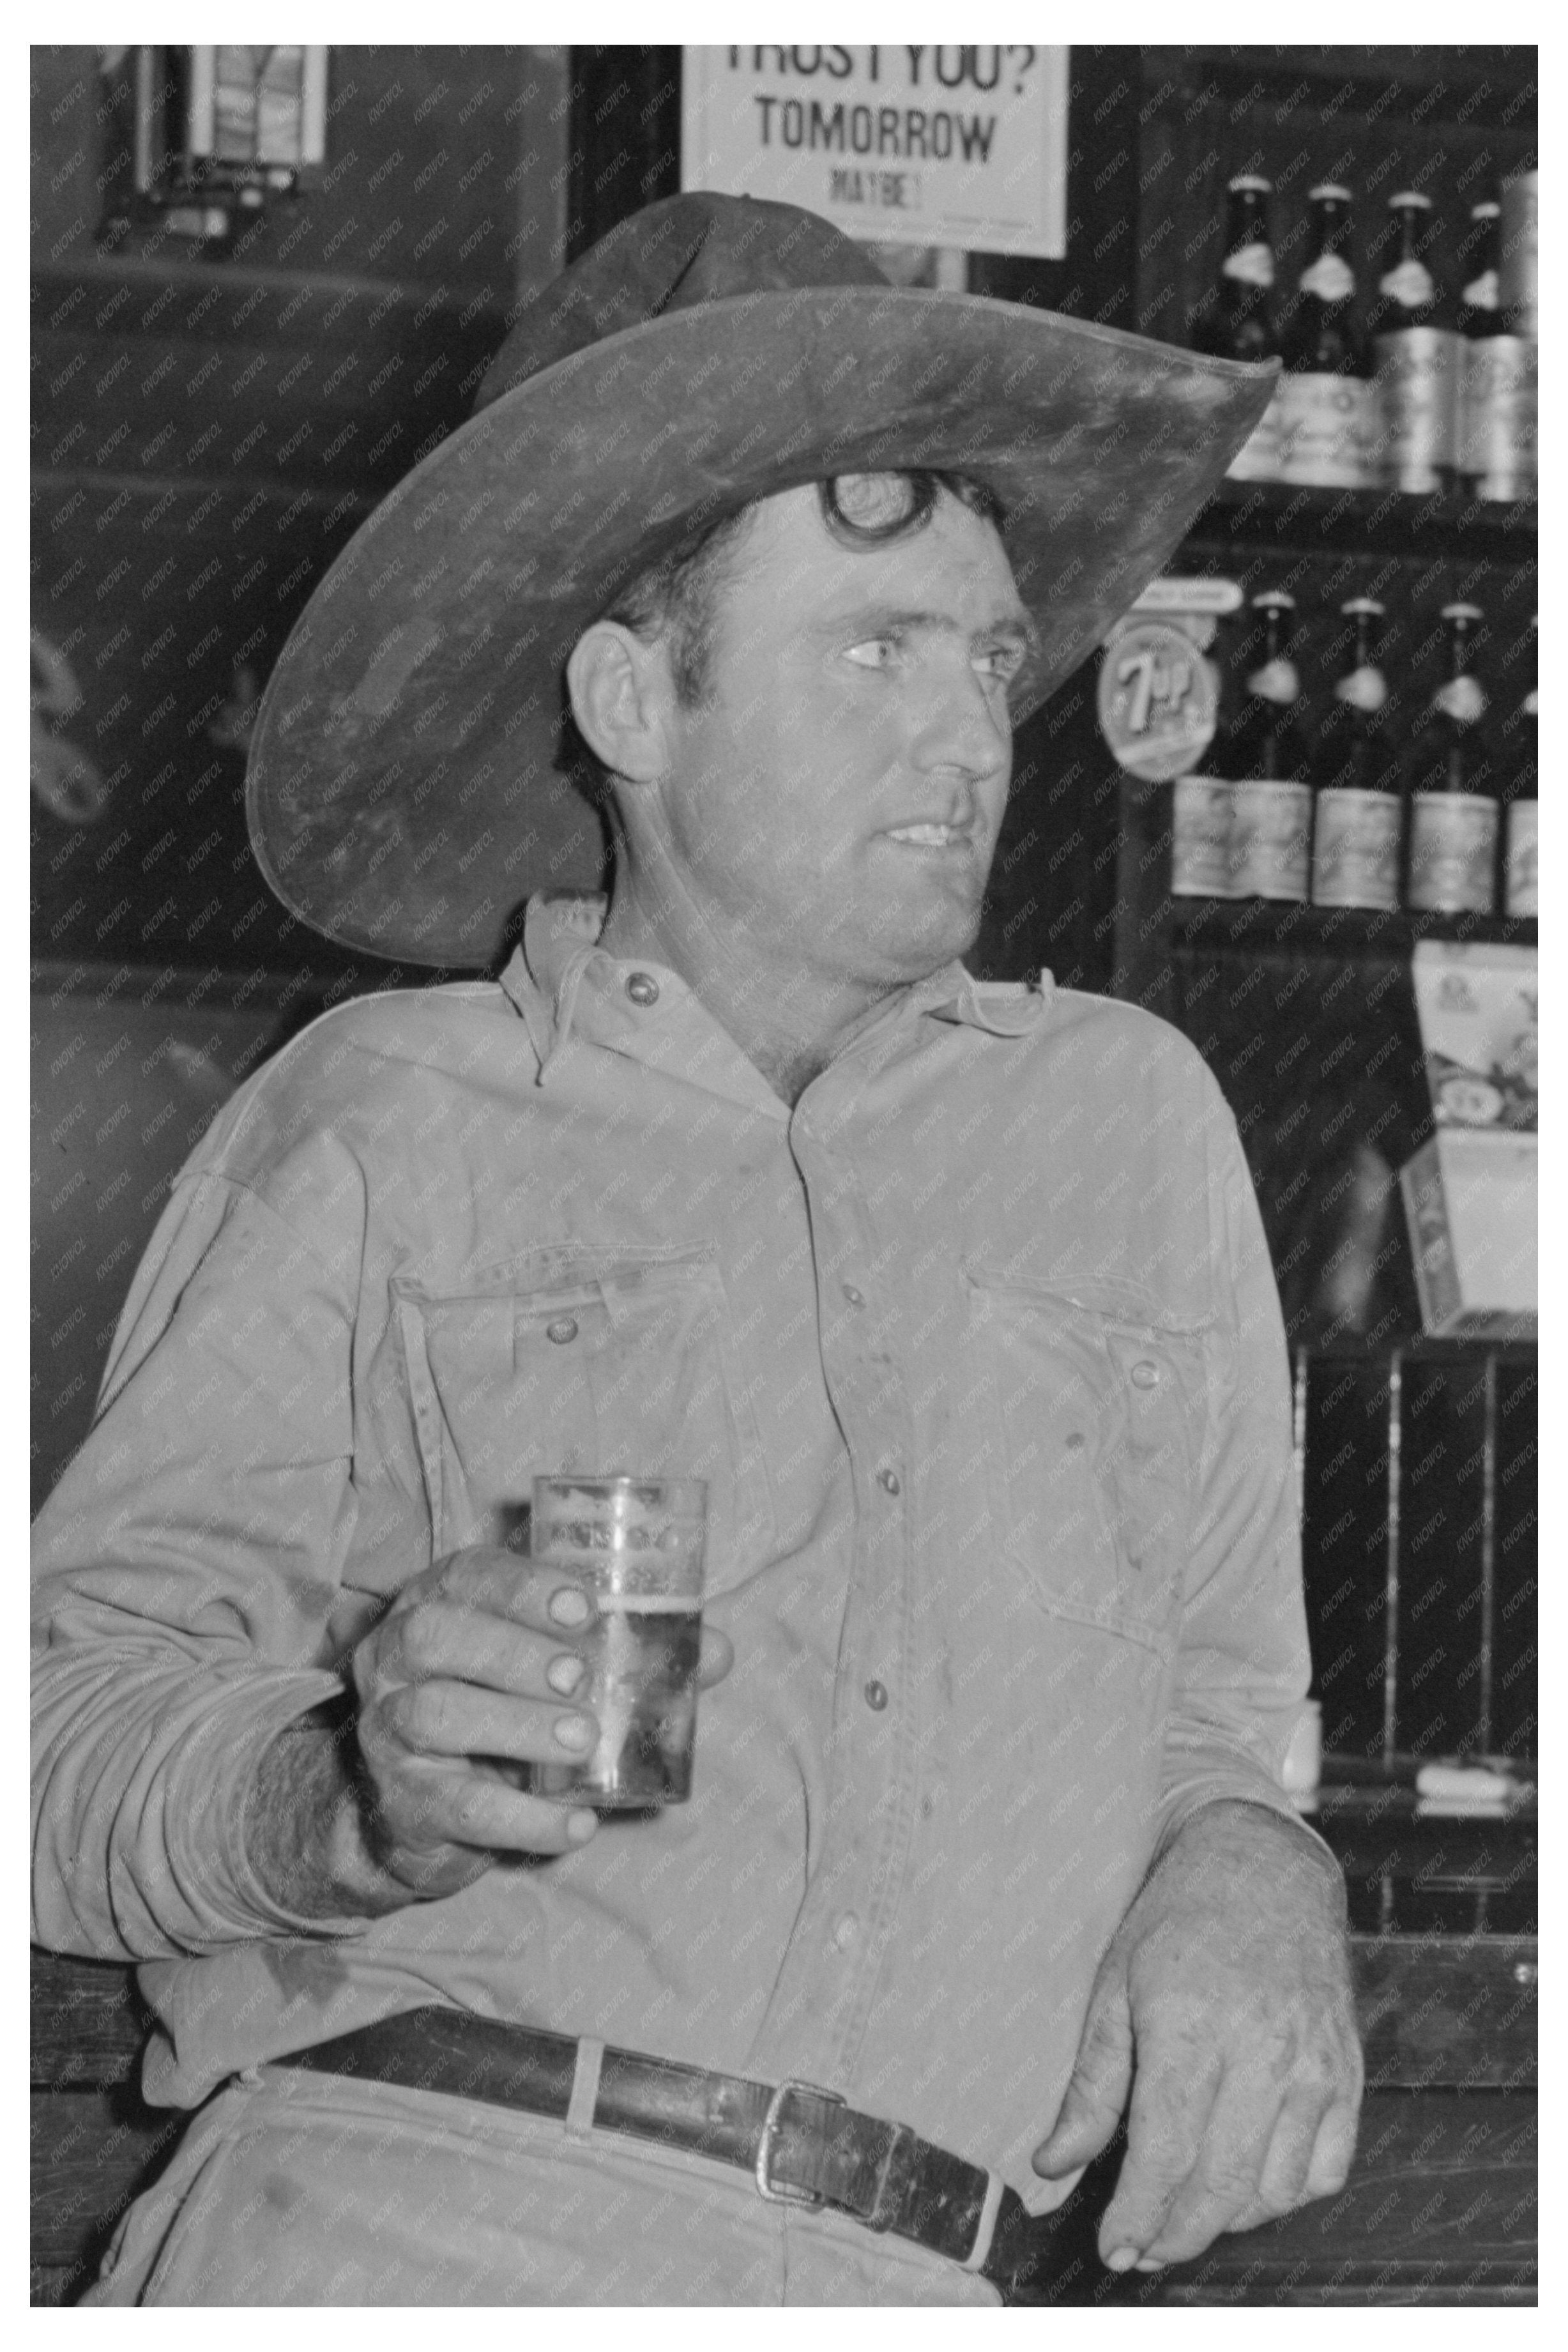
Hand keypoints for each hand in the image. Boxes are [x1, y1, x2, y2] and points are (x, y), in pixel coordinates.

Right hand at [350, 1544, 733, 1898]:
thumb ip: (633, 1653)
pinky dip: (522, 1818)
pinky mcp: (403, 1800)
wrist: (434, 1806)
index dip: (521, 1584)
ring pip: (432, 1715)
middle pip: (433, 1635)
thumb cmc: (509, 1703)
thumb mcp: (558, 1665)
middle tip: (580, 1678)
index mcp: (440, 1600)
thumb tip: (717, 1650)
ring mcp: (390, 1728)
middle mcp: (397, 1655)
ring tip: (582, 1741)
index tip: (583, 1606)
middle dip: (510, 1650)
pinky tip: (576, 1824)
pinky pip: (456, 1807)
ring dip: (514, 1724)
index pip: (466, 1573)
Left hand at [1032, 1799, 1362, 2272]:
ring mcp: (1314, 2065)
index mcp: (1191, 2026)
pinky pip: (1326, 2170)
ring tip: (1185, 2212)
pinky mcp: (1348, 2071)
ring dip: (1227, 2221)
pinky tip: (1244, 2183)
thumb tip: (1051, 2165)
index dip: (1137, 2217)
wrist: (1264, 1865)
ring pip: (1275, 2191)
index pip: (1166, 2156)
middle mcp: (1262, 2052)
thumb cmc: (1176, 1921)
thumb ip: (1091, 2086)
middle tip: (1141, 2249)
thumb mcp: (1114, 1986)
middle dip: (1175, 2236)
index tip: (1112, 2248)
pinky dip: (1285, 2195)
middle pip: (1222, 2188)